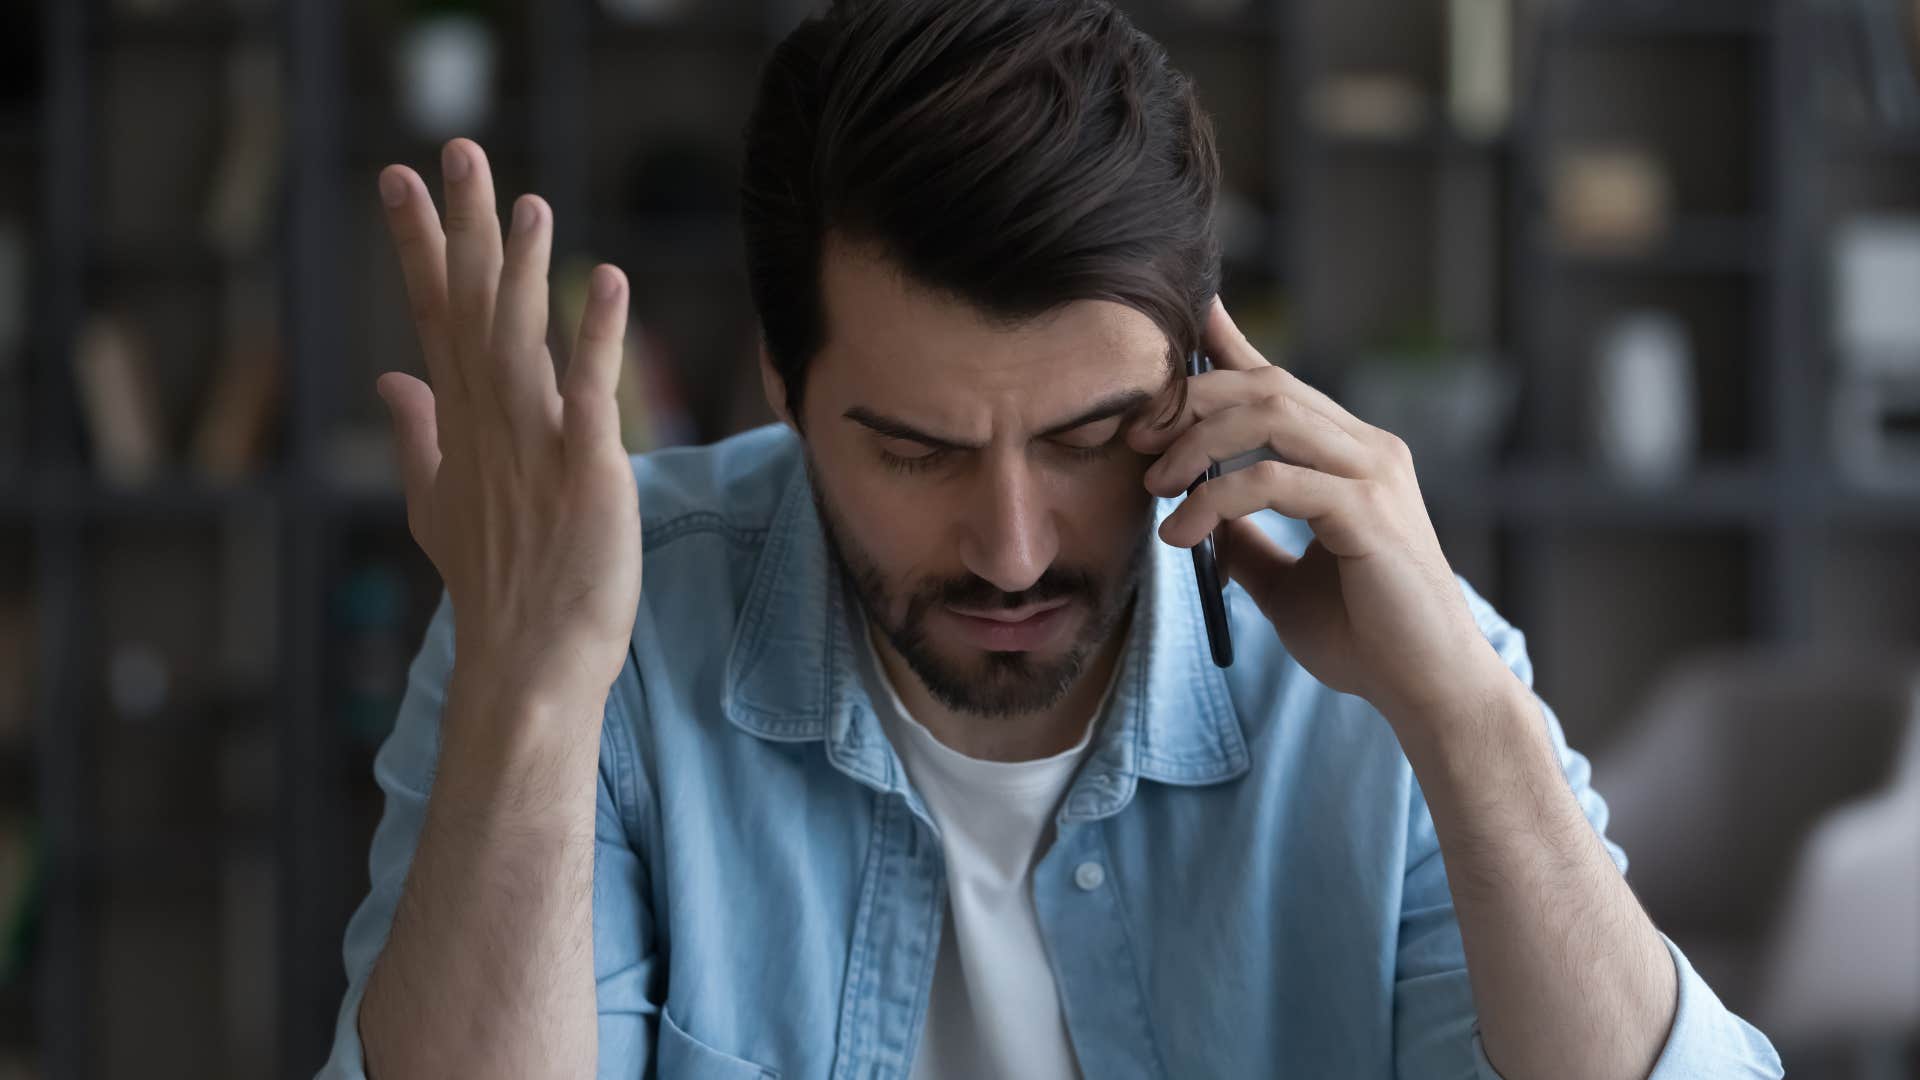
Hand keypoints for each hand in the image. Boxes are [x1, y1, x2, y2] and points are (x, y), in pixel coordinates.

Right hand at [373, 138, 640, 708]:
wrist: (528, 663)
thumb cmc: (496, 586)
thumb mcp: (438, 504)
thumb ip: (417, 436)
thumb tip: (389, 381)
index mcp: (460, 425)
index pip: (435, 317)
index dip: (421, 247)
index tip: (400, 181)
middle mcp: (489, 425)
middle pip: (471, 310)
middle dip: (462, 228)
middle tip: (454, 150)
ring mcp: (534, 447)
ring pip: (521, 340)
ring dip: (524, 269)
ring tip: (527, 201)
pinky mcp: (586, 471)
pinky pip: (590, 392)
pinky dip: (596, 337)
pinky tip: (607, 280)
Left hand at [1129, 298, 1511, 727]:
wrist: (1427, 690)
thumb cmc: (1366, 639)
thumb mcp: (1283, 583)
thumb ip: (1246, 541)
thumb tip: (1198, 516)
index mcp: (1351, 456)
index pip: (1281, 384)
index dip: (1227, 348)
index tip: (1176, 333)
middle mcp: (1368, 450)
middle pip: (1268, 384)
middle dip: (1192, 400)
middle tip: (1136, 438)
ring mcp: (1373, 475)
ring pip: (1271, 415)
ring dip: (1198, 442)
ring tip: (1155, 487)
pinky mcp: (1368, 512)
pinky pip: (1275, 479)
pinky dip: (1216, 499)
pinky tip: (1183, 534)